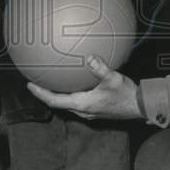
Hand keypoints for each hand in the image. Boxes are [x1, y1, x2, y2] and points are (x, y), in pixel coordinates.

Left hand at [26, 55, 141, 120]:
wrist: (140, 107)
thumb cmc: (127, 95)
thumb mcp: (113, 79)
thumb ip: (99, 68)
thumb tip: (88, 57)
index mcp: (82, 104)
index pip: (54, 100)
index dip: (40, 93)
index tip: (29, 85)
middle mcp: (83, 110)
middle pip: (57, 102)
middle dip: (45, 93)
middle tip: (36, 81)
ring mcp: (89, 112)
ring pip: (67, 103)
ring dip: (56, 94)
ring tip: (50, 81)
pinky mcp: (95, 109)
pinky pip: (76, 101)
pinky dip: (69, 92)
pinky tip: (73, 82)